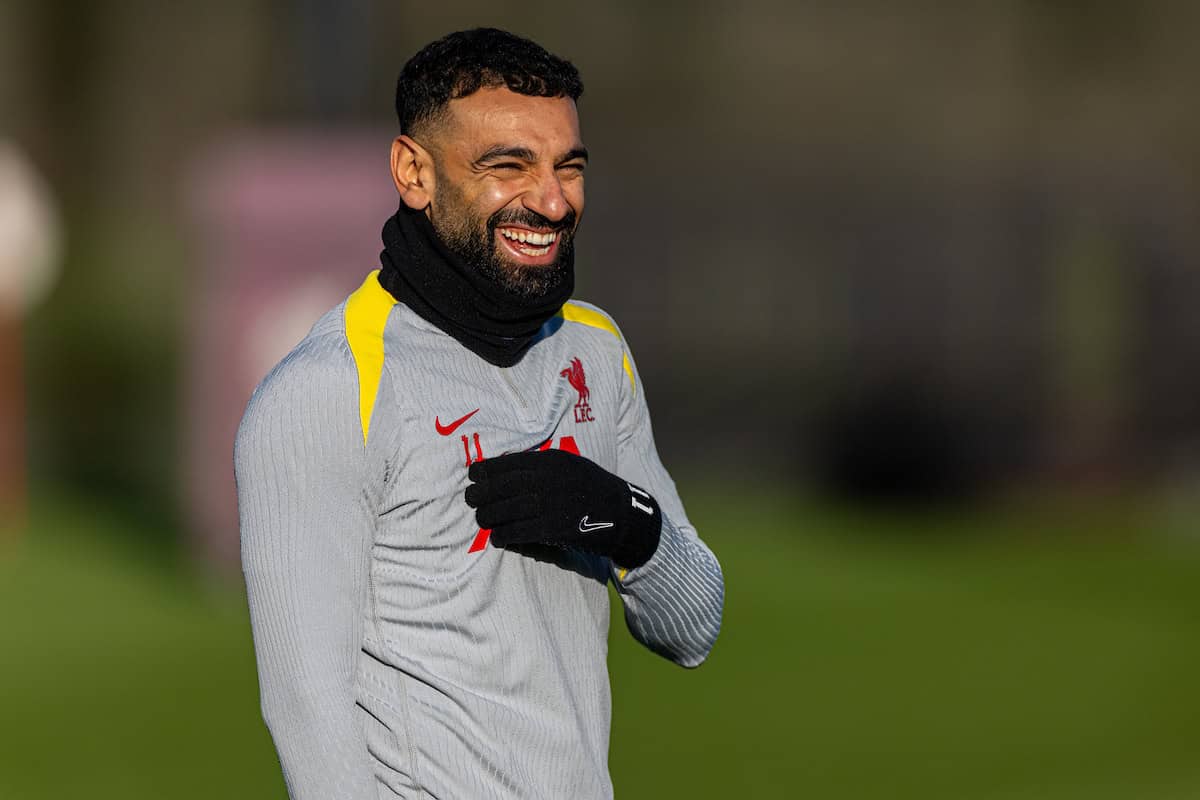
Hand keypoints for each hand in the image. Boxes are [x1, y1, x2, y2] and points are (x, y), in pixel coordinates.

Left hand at [465, 449, 661, 568]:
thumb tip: (507, 470)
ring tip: (481, 519)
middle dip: (482, 493)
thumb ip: (544, 467)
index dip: (487, 470)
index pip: (512, 462)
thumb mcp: (572, 467)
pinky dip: (505, 535)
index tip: (473, 475)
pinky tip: (498, 538)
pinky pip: (522, 531)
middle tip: (470, 499)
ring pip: (510, 509)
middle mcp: (552, 479)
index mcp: (555, 461)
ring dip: (490, 516)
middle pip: (506, 485)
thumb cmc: (595, 490)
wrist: (626, 516)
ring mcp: (555, 504)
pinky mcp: (557, 528)